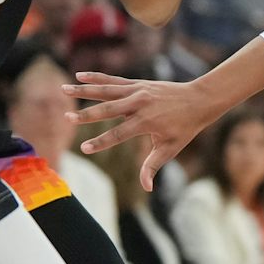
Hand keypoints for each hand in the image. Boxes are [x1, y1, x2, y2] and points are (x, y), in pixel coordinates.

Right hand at [67, 73, 221, 189]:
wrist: (200, 100)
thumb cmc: (185, 127)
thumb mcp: (171, 148)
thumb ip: (154, 166)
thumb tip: (146, 188)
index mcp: (146, 122)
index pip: (118, 134)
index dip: (101, 142)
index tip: (84, 149)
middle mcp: (139, 105)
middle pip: (108, 110)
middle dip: (87, 115)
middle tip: (67, 119)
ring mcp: (137, 91)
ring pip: (106, 91)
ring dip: (83, 91)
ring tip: (63, 89)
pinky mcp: (137, 83)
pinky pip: (113, 80)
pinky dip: (96, 78)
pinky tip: (79, 76)